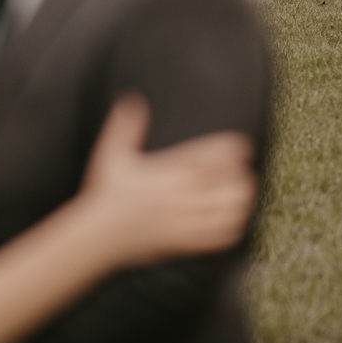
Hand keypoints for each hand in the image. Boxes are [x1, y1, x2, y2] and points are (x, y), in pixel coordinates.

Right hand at [83, 95, 257, 262]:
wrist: (98, 235)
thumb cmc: (105, 196)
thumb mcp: (111, 154)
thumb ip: (125, 125)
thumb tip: (132, 100)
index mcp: (168, 172)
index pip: (213, 156)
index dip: (232, 149)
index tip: (240, 145)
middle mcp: (181, 196)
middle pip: (229, 185)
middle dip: (241, 175)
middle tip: (242, 170)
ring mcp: (185, 221)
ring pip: (229, 211)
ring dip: (241, 200)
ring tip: (243, 192)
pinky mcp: (185, 242)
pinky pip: (219, 237)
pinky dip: (233, 226)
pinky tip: (233, 219)